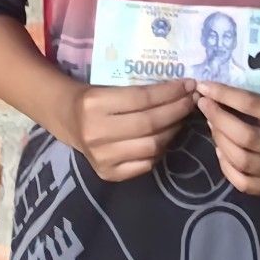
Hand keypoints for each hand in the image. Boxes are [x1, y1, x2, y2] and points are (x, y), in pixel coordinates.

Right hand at [66, 79, 196, 181]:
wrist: (68, 120)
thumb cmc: (94, 97)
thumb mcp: (110, 85)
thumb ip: (140, 89)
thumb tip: (181, 89)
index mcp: (95, 103)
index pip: (143, 98)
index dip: (170, 92)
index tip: (189, 84)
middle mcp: (97, 132)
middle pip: (150, 123)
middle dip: (177, 110)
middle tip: (191, 100)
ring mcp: (102, 157)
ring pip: (152, 146)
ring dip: (173, 130)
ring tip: (182, 117)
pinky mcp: (108, 174)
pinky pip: (146, 163)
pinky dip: (161, 149)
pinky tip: (167, 136)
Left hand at [194, 81, 259, 195]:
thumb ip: (255, 95)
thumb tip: (215, 91)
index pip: (253, 105)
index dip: (225, 95)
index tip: (205, 87)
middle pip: (245, 136)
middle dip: (219, 119)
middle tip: (205, 106)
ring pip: (242, 161)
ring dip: (220, 140)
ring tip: (212, 126)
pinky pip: (244, 183)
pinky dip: (227, 167)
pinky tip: (221, 150)